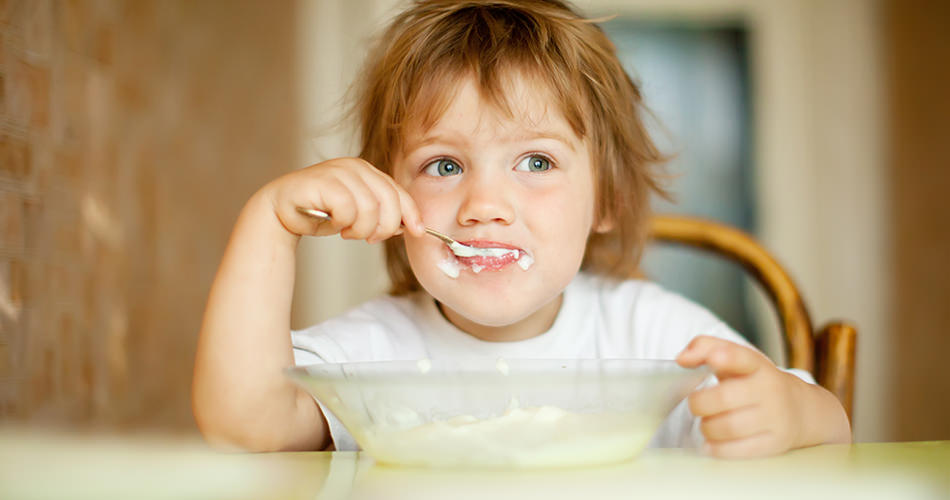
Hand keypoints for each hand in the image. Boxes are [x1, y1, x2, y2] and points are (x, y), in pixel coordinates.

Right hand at [263, 157, 424, 242]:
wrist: (282, 211)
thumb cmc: (322, 213)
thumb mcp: (359, 214)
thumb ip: (383, 214)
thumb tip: (412, 226)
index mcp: (368, 171)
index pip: (399, 192)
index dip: (411, 214)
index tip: (419, 232)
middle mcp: (355, 167)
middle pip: (390, 201)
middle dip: (384, 227)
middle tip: (369, 238)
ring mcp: (339, 171)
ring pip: (370, 208)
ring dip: (360, 229)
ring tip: (348, 231)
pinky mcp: (323, 181)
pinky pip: (348, 209)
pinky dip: (343, 223)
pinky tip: (335, 224)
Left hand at [676, 335, 808, 457]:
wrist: (800, 409)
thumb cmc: (754, 382)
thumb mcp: (736, 359)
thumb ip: (705, 348)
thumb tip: (682, 359)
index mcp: (757, 365)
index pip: (742, 357)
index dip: (727, 357)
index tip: (714, 358)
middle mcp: (770, 390)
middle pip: (724, 398)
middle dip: (699, 404)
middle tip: (697, 404)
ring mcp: (775, 418)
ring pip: (729, 427)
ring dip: (707, 427)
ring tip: (707, 423)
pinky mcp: (775, 443)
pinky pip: (738, 451)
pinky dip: (717, 448)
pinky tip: (711, 442)